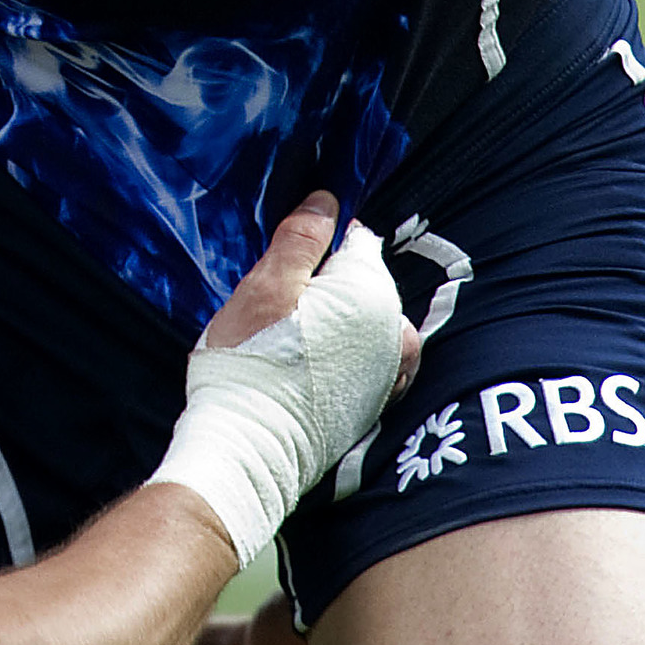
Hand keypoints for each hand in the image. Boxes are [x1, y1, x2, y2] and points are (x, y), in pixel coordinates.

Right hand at [204, 194, 420, 401]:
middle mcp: (392, 329)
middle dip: (329, 285)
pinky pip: (374, 359)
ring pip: (368, 321)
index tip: (285, 262)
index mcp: (369, 292)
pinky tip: (320, 363)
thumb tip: (328, 201)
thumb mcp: (266, 286)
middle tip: (281, 306)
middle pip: (364, 283)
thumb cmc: (252, 360)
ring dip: (340, 321)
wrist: (251, 443)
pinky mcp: (377, 402)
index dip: (317, 244)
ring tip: (295, 338)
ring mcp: (389, 370)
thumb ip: (301, 239)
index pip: (355, 241)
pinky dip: (353, 354)